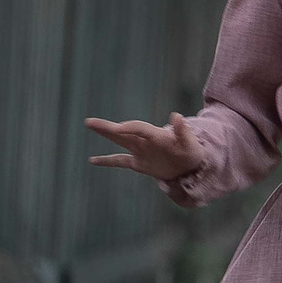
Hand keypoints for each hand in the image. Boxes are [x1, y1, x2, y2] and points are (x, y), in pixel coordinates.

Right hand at [86, 114, 202, 182]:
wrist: (191, 166)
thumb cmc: (191, 151)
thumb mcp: (190, 142)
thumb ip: (183, 130)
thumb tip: (177, 115)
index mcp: (156, 135)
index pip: (140, 129)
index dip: (130, 128)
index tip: (118, 128)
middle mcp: (145, 141)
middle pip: (123, 132)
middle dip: (107, 127)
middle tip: (90, 121)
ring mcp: (140, 151)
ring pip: (119, 142)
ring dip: (105, 134)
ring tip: (90, 124)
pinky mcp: (138, 163)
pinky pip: (120, 161)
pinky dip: (107, 161)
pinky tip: (92, 160)